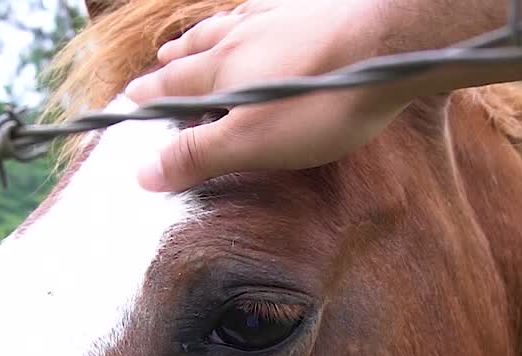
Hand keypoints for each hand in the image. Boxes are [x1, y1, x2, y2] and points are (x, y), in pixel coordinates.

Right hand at [124, 0, 415, 192]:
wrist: (390, 43)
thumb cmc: (320, 101)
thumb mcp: (252, 143)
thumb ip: (198, 155)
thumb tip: (142, 173)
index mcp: (222, 70)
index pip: (173, 85)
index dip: (151, 95)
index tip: (131, 97)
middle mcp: (243, 35)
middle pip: (199, 47)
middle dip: (176, 59)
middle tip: (161, 60)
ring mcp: (281, 15)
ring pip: (232, 22)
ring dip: (210, 32)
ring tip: (200, 35)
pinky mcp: (317, 8)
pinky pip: (274, 7)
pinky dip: (257, 12)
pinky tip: (268, 13)